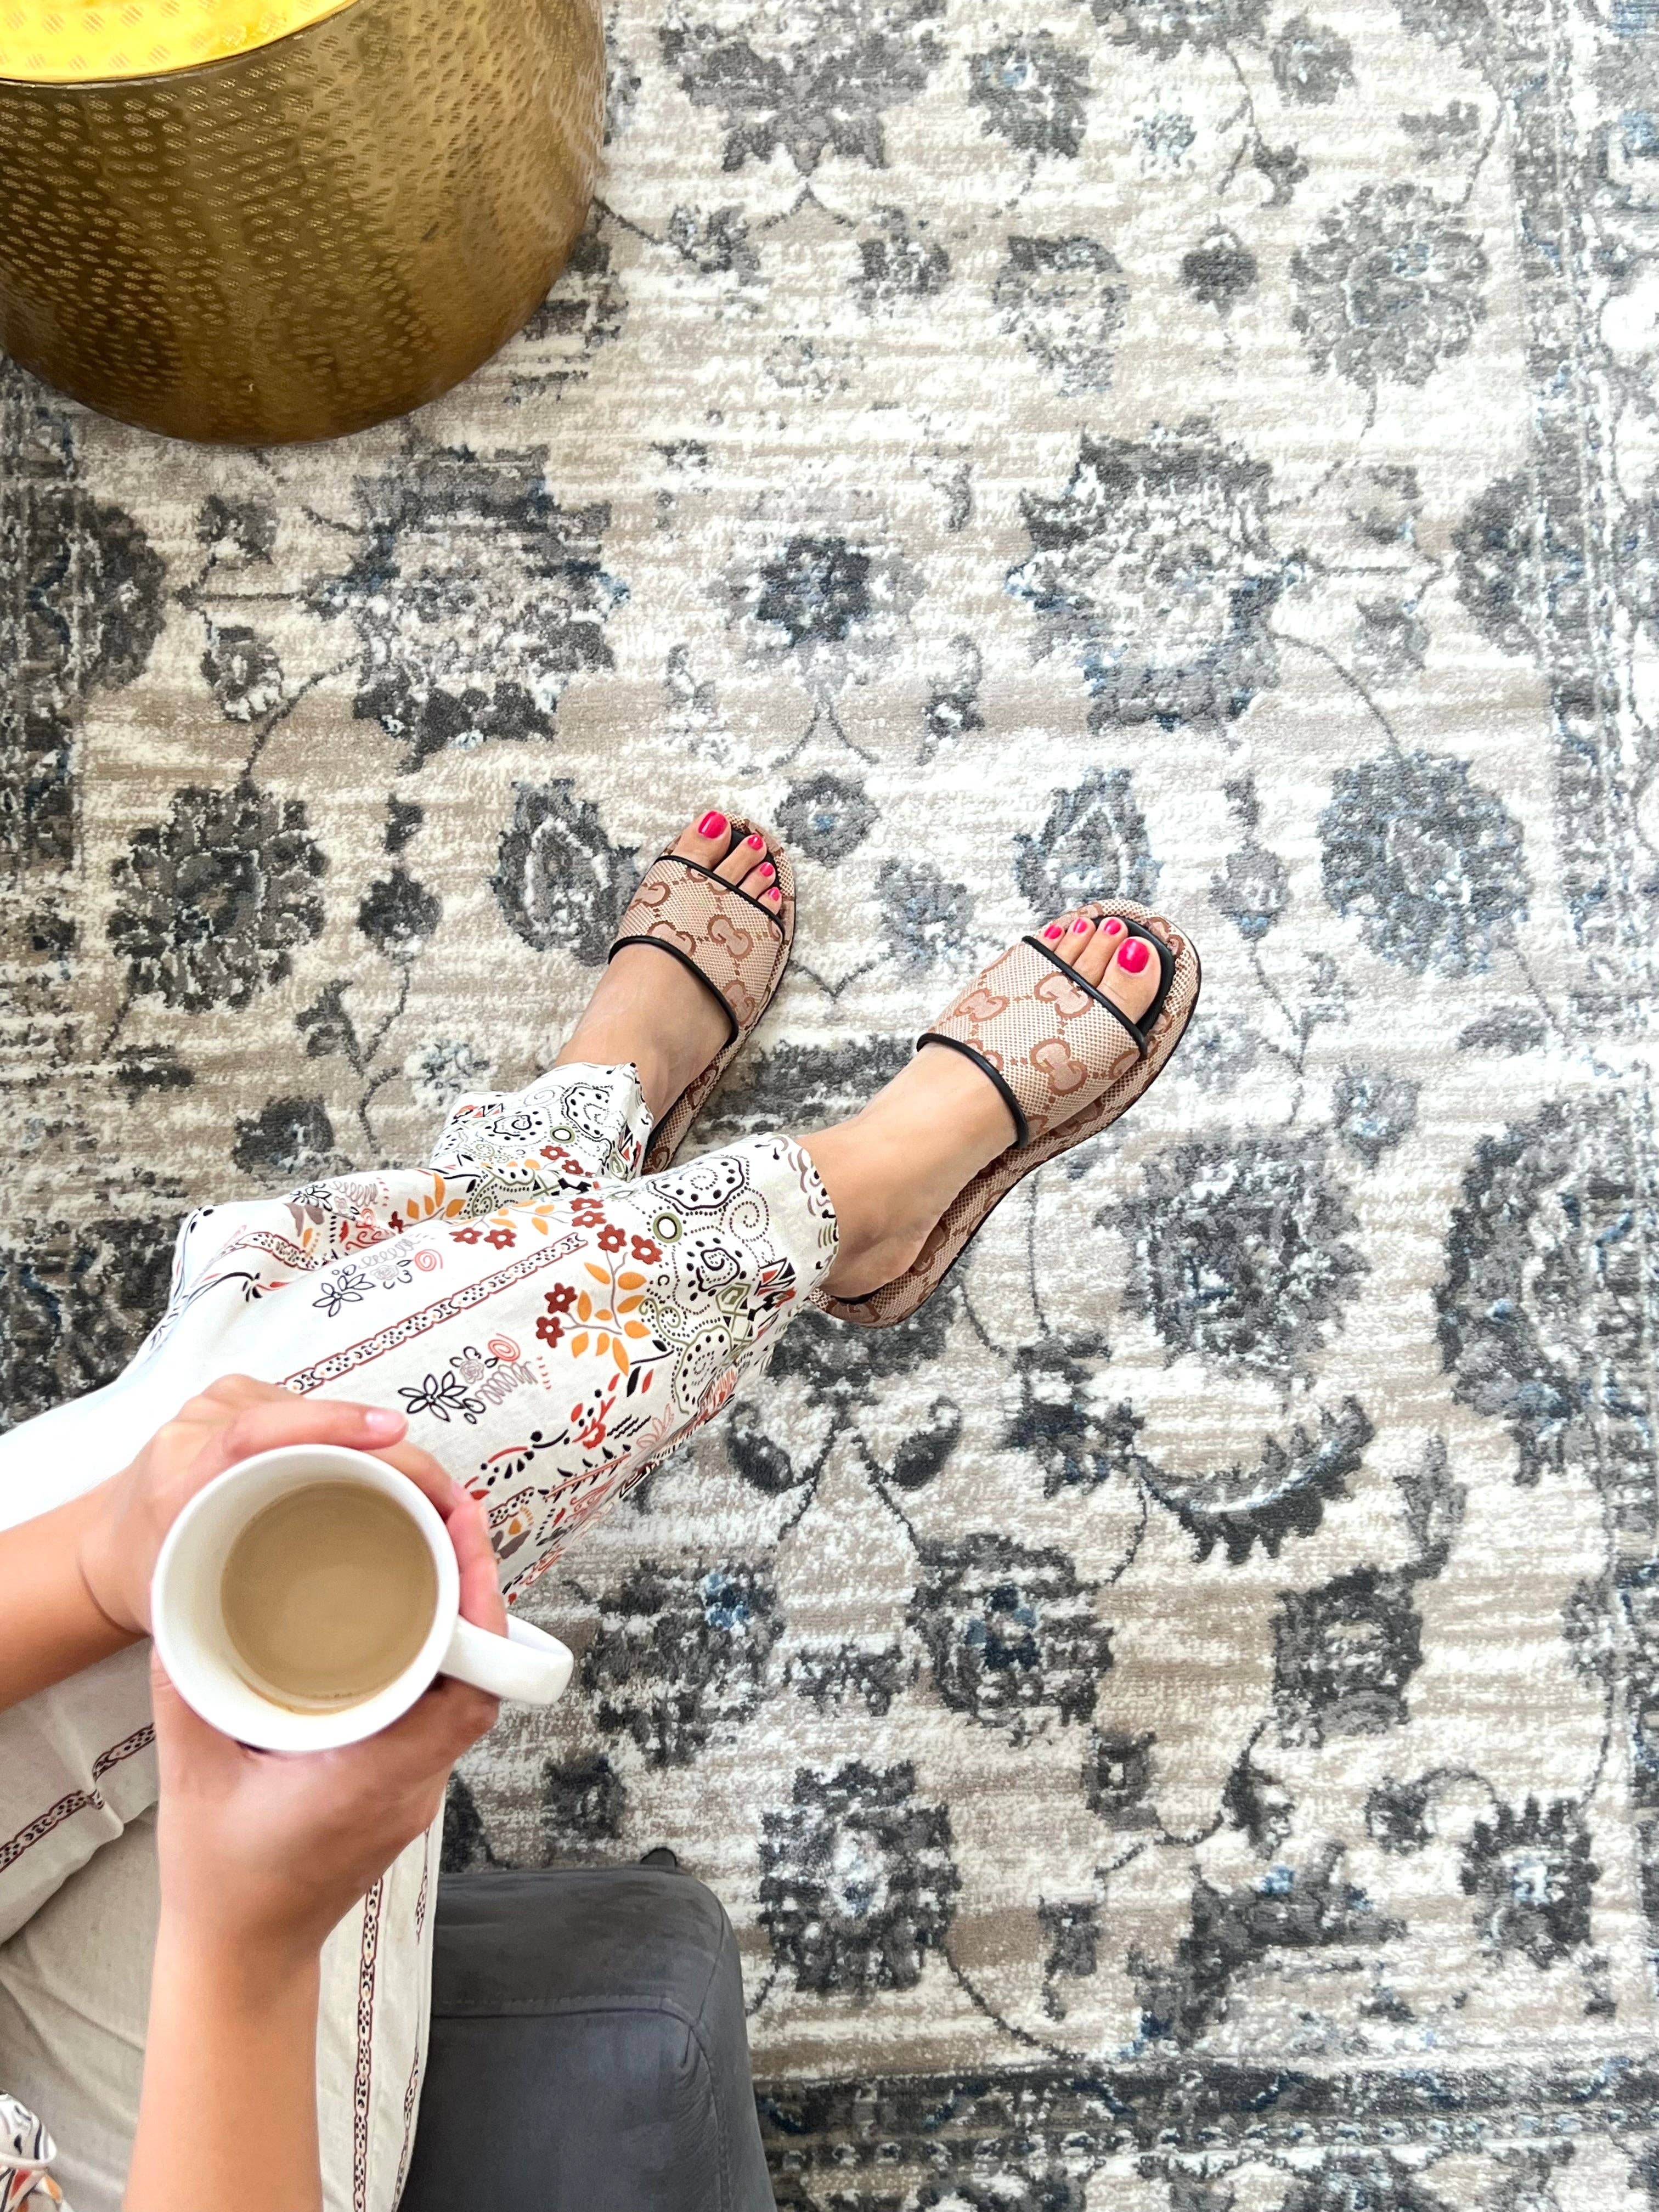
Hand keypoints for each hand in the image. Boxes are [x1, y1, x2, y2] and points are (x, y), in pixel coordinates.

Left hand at [75, 1373, 454, 1638]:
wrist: (108, 1546)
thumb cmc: (149, 1582)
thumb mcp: (185, 1612)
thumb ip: (239, 1625)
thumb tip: (320, 1655)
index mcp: (182, 1476)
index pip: (256, 1434)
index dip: (329, 1425)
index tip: (393, 1433)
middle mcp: (204, 1424)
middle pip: (315, 1421)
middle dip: (393, 1452)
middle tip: (450, 1500)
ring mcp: (227, 1403)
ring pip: (327, 1417)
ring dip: (386, 1451)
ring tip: (435, 1497)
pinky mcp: (247, 1397)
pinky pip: (319, 1413)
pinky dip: (361, 1441)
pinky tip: (396, 1470)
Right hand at [150, 1466, 504, 1965]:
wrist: (241, 1961)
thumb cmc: (220, 1880)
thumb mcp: (192, 1780)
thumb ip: (189, 1694)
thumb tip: (181, 1610)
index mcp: (379, 1775)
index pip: (469, 1690)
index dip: (480, 1613)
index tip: (466, 1544)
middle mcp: (415, 1781)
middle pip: (478, 1677)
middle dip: (473, 1594)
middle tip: (452, 1519)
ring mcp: (416, 1789)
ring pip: (462, 1692)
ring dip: (457, 1624)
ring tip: (435, 1551)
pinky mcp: (403, 1790)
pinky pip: (437, 1712)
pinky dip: (432, 1660)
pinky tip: (405, 1620)